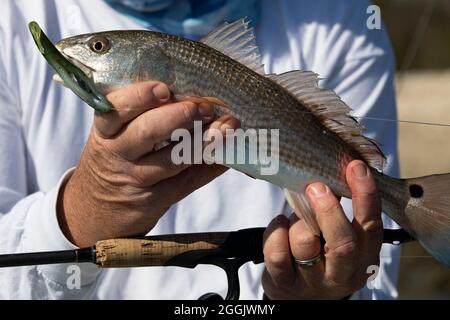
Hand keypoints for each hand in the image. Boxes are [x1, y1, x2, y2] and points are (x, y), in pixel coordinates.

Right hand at [57, 81, 239, 246]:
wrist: (95, 211)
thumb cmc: (113, 160)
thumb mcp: (111, 137)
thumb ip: (136, 115)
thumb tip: (186, 90)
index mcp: (105, 131)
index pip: (116, 110)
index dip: (140, 97)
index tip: (164, 89)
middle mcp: (118, 154)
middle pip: (147, 132)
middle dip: (179, 116)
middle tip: (203, 107)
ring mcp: (136, 179)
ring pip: (173, 159)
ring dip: (204, 141)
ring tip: (227, 127)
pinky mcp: (155, 200)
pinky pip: (187, 182)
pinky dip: (210, 167)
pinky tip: (227, 155)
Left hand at [262, 160, 382, 298]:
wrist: (300, 296)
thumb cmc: (322, 254)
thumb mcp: (337, 237)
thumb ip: (339, 212)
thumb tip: (332, 172)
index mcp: (364, 257)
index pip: (371, 226)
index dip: (365, 195)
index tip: (355, 167)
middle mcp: (343, 274)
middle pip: (343, 243)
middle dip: (328, 210)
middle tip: (315, 186)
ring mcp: (314, 283)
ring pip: (305, 243)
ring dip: (296, 222)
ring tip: (294, 217)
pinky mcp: (286, 285)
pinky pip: (277, 253)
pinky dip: (275, 232)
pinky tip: (279, 226)